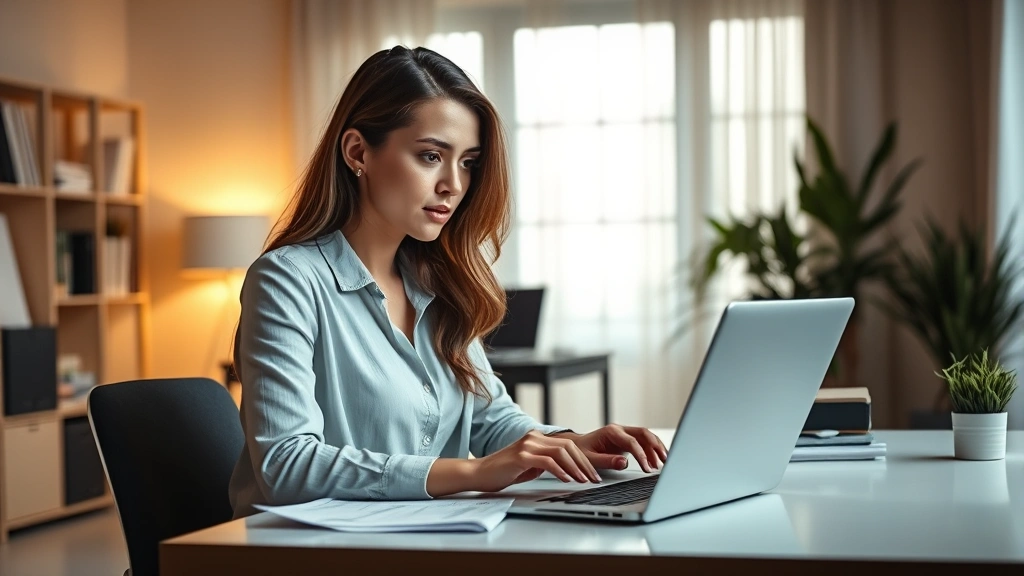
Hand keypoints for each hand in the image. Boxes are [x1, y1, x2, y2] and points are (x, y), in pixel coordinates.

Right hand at [469, 430, 602, 492]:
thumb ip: (544, 463)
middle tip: (593, 478)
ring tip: (583, 480)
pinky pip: (547, 461)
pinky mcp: (521, 456)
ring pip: (560, 452)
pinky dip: (560, 471)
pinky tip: (567, 480)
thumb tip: (564, 469)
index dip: (582, 459)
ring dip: (575, 468)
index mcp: (536, 438)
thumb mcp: (529, 466)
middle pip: (568, 446)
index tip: (592, 473)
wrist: (478, 473)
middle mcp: (533, 438)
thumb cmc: (502, 472)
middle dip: (584, 463)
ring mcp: (527, 445)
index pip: (567, 445)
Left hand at [558, 424, 668, 472]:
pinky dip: (651, 451)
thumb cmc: (580, 452)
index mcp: (611, 432)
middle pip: (643, 433)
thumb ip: (607, 461)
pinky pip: (642, 443)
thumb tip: (624, 463)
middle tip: (664, 460)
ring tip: (664, 462)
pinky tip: (656, 461)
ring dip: (656, 448)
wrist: (576, 447)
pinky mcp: (626, 440)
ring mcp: (624, 434)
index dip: (642, 455)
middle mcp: (619, 430)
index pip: (632, 441)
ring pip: (646, 437)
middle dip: (656, 446)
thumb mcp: (590, 459)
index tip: (647, 468)